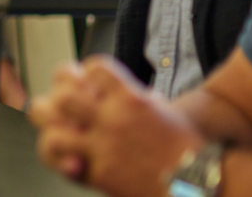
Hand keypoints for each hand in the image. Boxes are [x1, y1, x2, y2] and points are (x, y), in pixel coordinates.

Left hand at [29, 56, 203, 196]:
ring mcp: (105, 147)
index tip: (87, 84)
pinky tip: (72, 162)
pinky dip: (64, 163)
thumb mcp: (162, 109)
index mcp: (133, 98)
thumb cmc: (185, 148)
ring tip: (63, 138)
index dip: (86, 73)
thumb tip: (116, 89)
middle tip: (64, 111)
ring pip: (53, 131)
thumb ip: (133, 97)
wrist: (197, 184)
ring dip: (55, 134)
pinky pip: (65, 164)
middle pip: (63, 96)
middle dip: (58, 101)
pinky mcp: (102, 173)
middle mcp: (115, 119)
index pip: (95, 68)